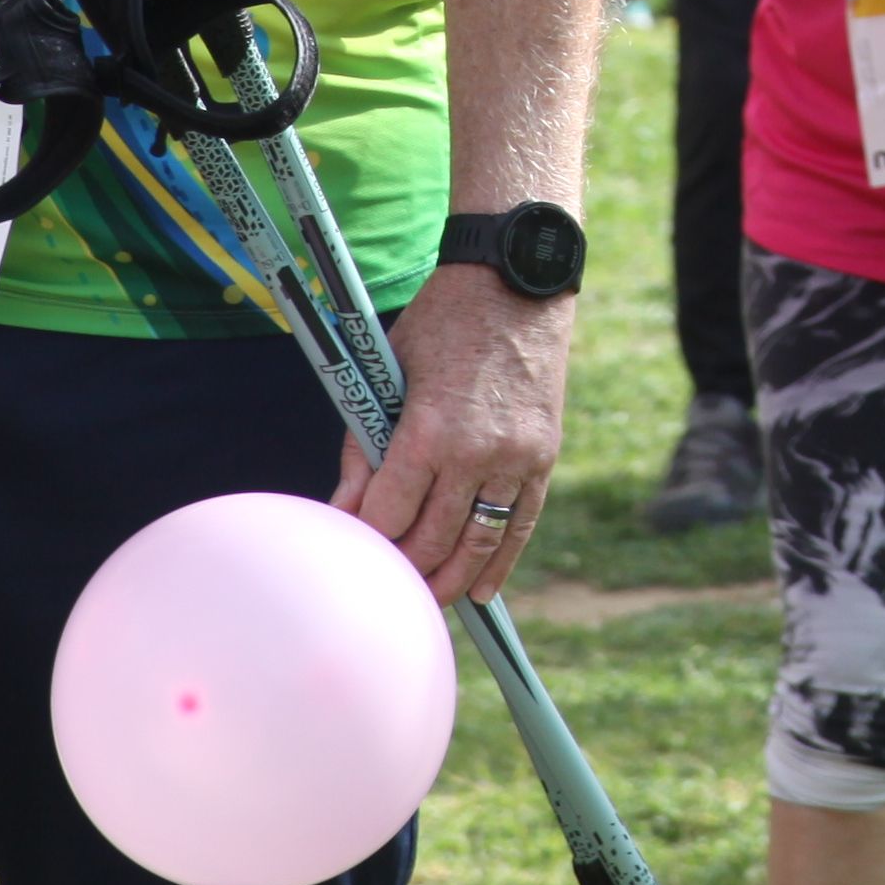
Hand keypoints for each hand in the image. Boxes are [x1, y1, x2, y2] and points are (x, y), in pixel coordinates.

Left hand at [343, 267, 573, 599]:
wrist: (516, 283)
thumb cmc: (440, 324)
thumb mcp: (387, 378)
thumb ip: (362, 450)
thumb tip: (341, 512)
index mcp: (428, 432)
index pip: (388, 517)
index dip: (366, 543)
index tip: (351, 558)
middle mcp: (476, 453)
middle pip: (432, 541)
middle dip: (403, 570)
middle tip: (381, 589)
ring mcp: (516, 458)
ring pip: (478, 543)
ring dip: (449, 580)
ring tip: (425, 601)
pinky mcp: (544, 455)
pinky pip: (522, 524)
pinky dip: (502, 563)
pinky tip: (482, 591)